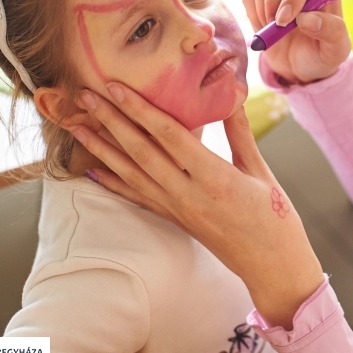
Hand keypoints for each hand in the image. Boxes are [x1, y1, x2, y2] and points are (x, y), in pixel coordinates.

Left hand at [70, 84, 323, 329]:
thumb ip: (240, 133)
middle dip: (111, 121)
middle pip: (141, 151)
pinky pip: (137, 197)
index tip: (117, 87)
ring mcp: (176, 209)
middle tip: (85, 95)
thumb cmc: (274, 218)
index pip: (169, 136)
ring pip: (131, 173)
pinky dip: (113, 182)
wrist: (271, 265)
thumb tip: (232, 94)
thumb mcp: (260, 171)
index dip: (141, 109)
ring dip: (102, 148)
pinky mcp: (173, 219)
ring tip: (77, 126)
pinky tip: (92, 169)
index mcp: (214, 177)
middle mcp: (188, 194)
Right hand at [243, 0, 352, 83]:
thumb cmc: (322, 52)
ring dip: (263, 3)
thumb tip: (307, 19)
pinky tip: (265, 26)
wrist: (299, 65)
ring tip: (273, 26)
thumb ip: (331, 31)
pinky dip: (253, 12)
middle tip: (277, 24)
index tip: (288, 19)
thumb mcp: (335, 49)